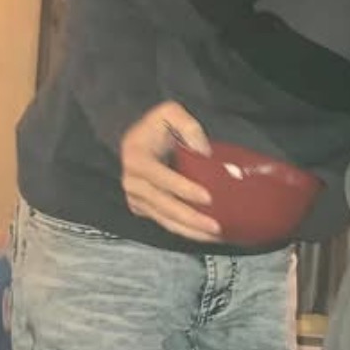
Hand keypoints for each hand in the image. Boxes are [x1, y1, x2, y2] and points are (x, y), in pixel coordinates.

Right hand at [119, 102, 221, 241]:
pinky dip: (185, 231)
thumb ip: (188, 126)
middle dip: (191, 218)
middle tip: (216, 227)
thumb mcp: (170, 113)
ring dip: (191, 231)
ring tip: (216, 236)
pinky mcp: (143, 209)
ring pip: (165, 220)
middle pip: (164, 205)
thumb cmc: (157, 126)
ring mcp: (136, 198)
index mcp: (136, 158)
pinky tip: (205, 235)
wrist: (140, 140)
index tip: (207, 197)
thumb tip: (203, 151)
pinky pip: (165, 223)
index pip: (161, 178)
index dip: (183, 189)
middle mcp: (133, 182)